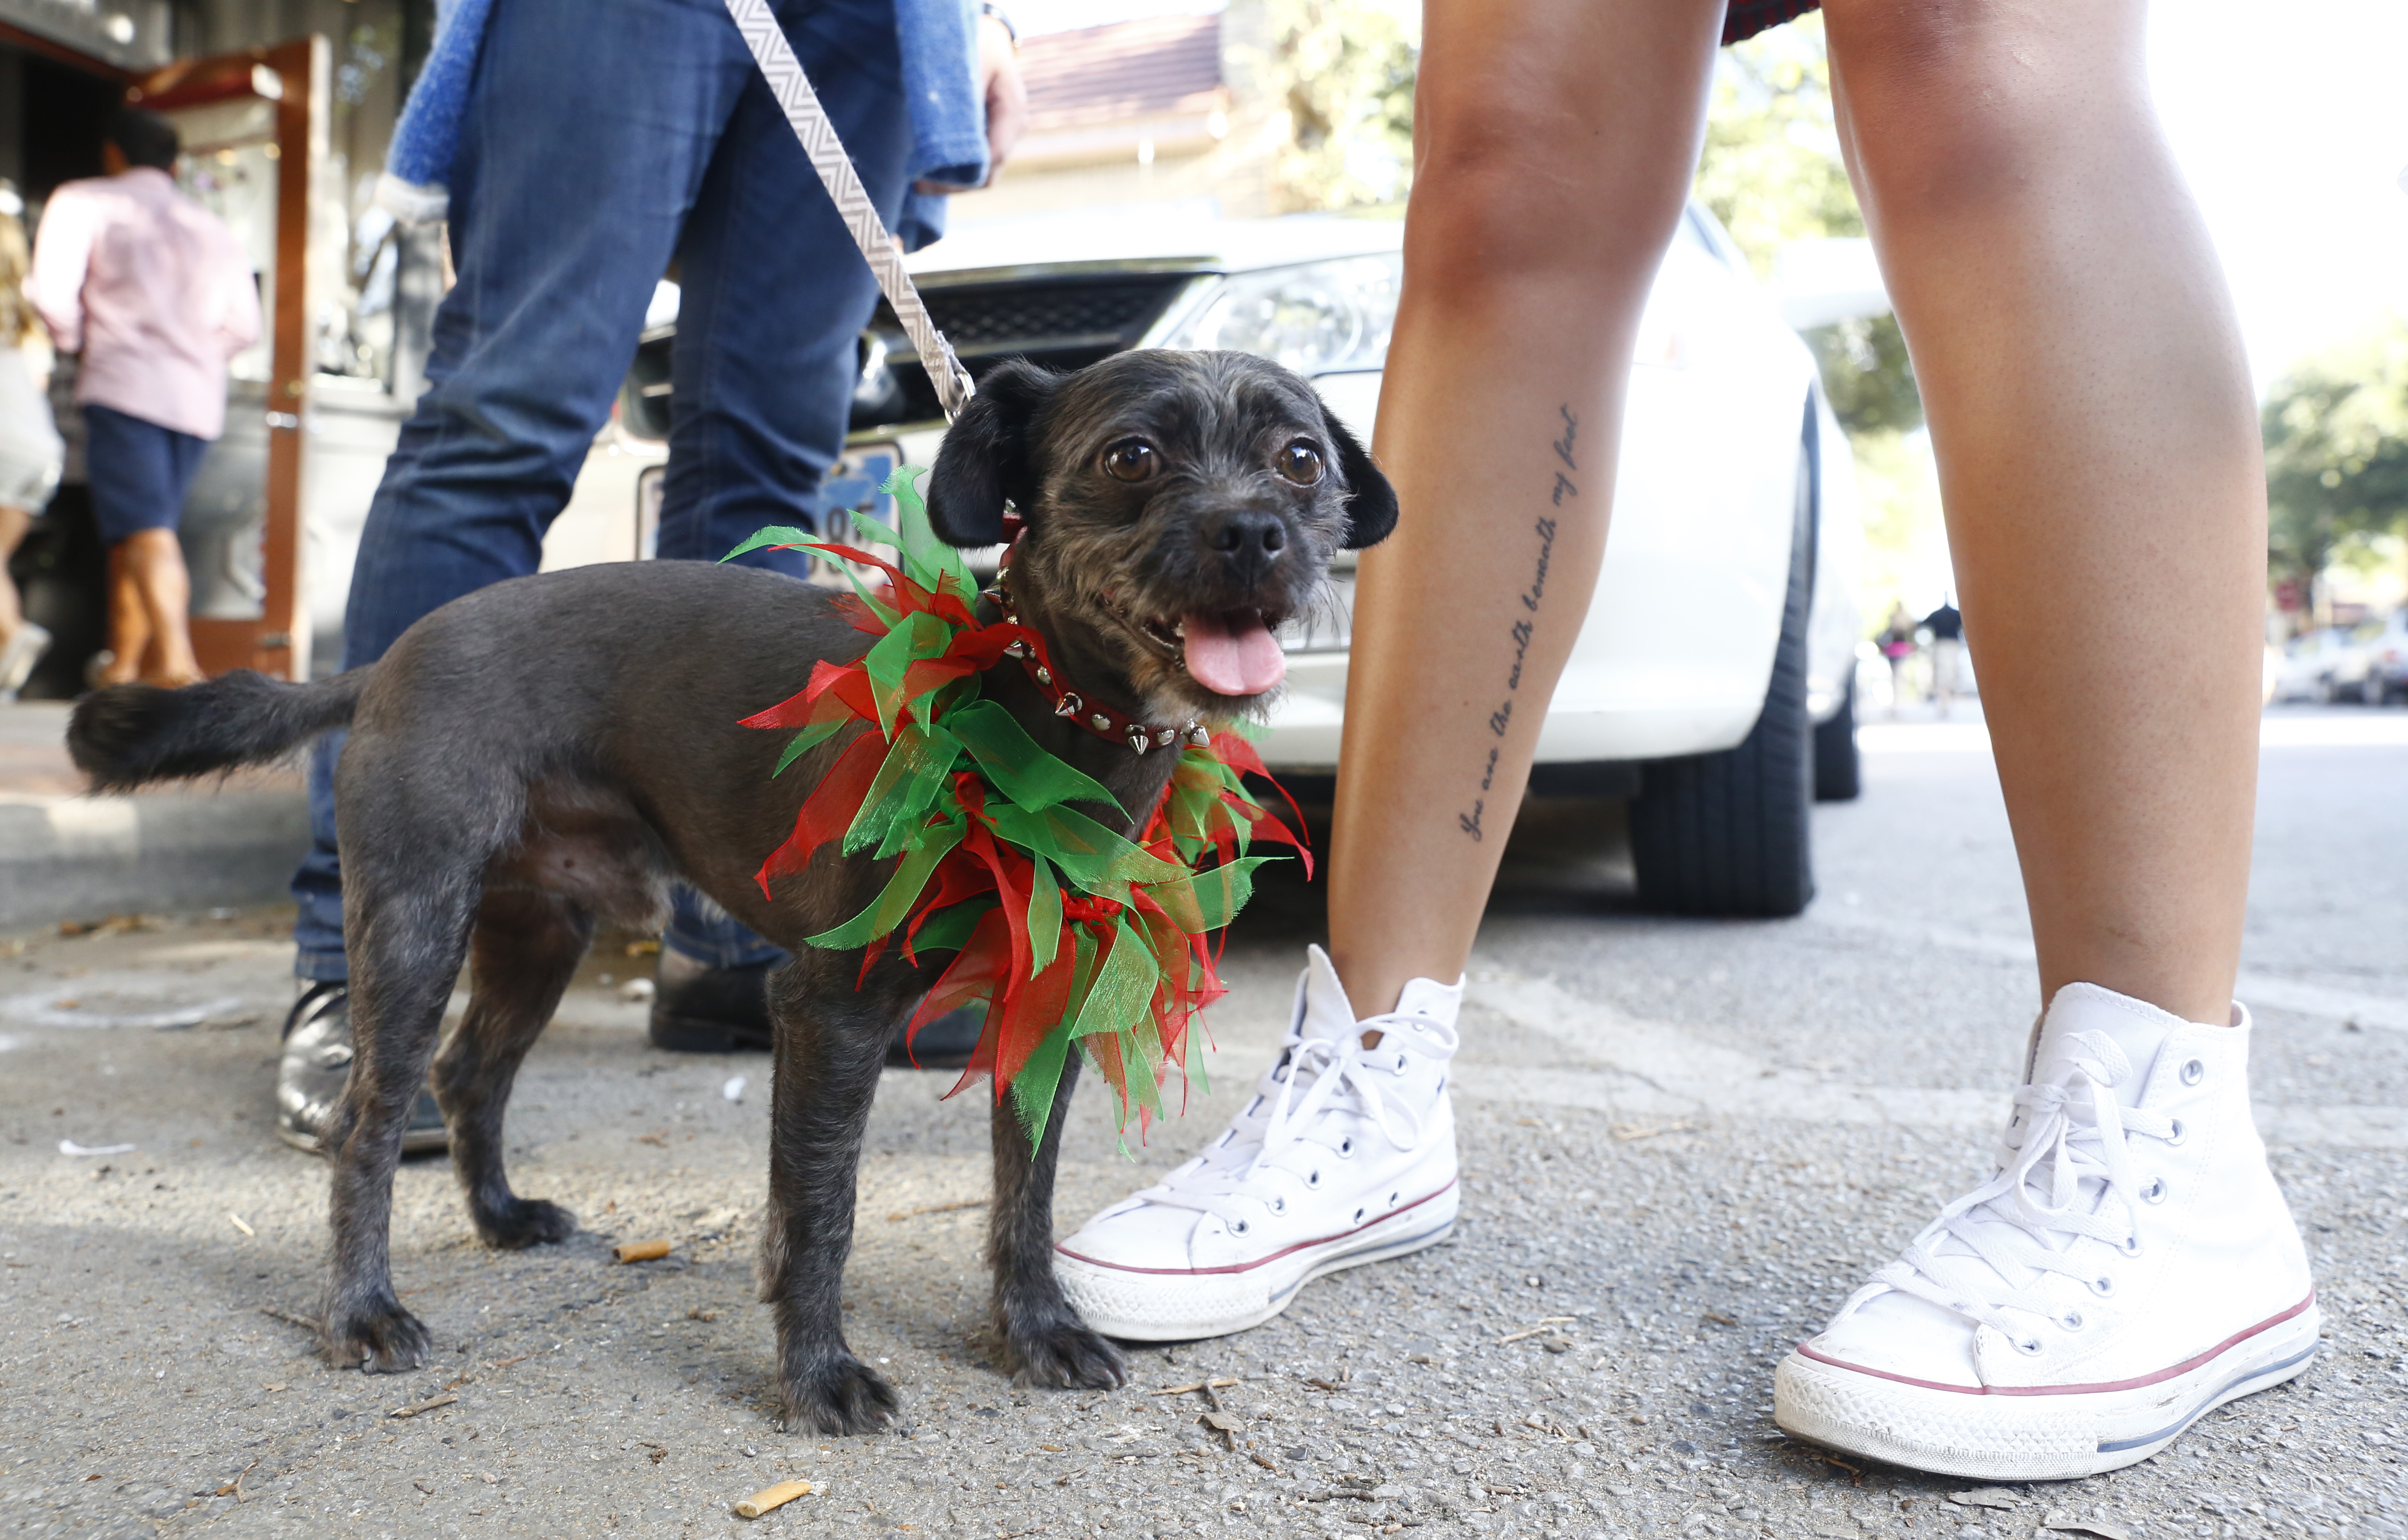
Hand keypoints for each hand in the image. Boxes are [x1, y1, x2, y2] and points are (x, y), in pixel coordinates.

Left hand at [915, 14, 1026, 193]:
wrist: (988, 36)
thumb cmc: (976, 43)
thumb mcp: (966, 65)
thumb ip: (958, 101)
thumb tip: (939, 140)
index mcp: (1012, 110)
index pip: (993, 157)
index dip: (962, 174)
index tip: (928, 177)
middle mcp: (1014, 128)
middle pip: (989, 173)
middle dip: (954, 184)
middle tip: (919, 185)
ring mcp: (1006, 135)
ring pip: (984, 173)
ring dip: (953, 181)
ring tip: (920, 183)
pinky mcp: (994, 137)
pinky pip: (978, 162)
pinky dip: (956, 170)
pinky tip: (930, 171)